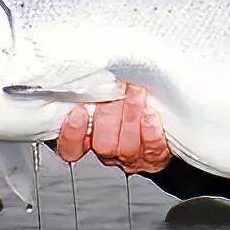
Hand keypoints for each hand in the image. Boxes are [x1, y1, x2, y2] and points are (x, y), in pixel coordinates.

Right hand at [55, 84, 171, 173]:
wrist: (159, 115)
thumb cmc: (123, 97)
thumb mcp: (102, 92)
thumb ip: (92, 89)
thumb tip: (88, 74)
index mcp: (87, 138)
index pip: (71, 148)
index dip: (72, 134)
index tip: (78, 112)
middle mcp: (108, 150)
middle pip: (102, 144)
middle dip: (109, 114)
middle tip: (115, 88)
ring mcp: (131, 155)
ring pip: (126, 146)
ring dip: (131, 115)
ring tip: (136, 91)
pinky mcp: (155, 154)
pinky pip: (152, 148)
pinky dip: (150, 130)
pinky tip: (150, 113)